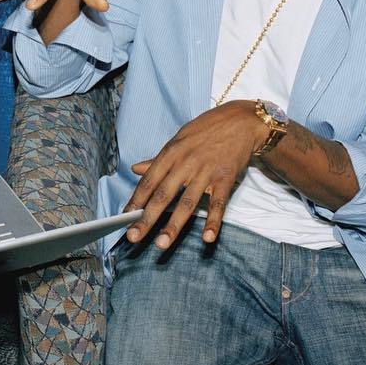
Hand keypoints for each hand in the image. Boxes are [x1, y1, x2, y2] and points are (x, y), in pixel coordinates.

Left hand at [123, 100, 267, 248]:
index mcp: (171, 153)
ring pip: (187, 203)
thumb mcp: (178, 139)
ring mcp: (206, 171)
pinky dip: (213, 222)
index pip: (149, 181)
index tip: (124, 218)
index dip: (135, 200)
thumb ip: (158, 159)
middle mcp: (186, 163)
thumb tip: (135, 169)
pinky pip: (218, 203)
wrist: (242, 120)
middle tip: (133, 237)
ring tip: (161, 244)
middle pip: (163, 195)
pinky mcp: (226, 178)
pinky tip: (207, 238)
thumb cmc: (207, 129)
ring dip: (173, 226)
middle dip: (146, 218)